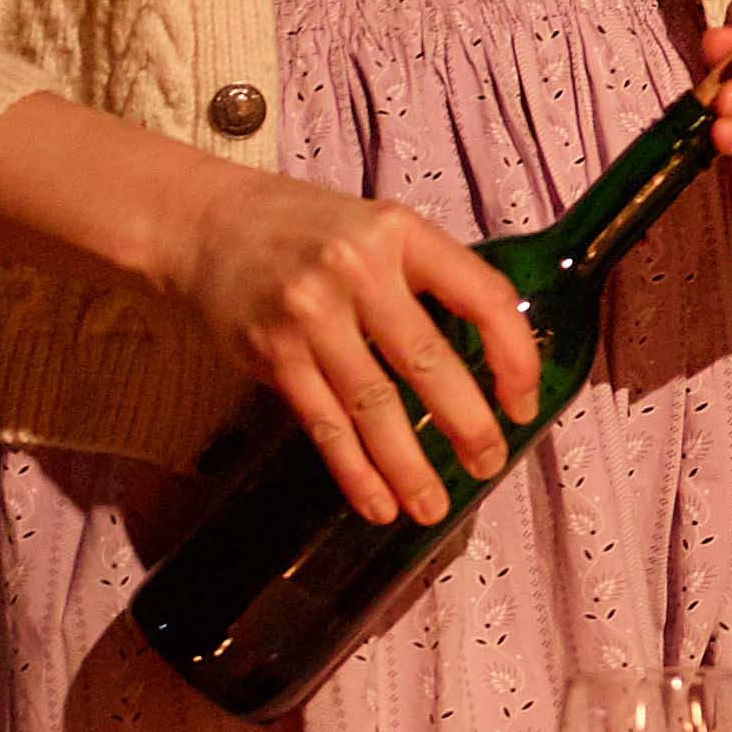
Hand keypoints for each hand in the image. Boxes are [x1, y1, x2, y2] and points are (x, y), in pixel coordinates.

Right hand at [162, 165, 541, 528]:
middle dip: (467, 423)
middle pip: (427, 361)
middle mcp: (358, 272)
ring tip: (433, 507)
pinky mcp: (272, 353)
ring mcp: (310, 315)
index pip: (483, 298)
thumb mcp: (380, 229)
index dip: (515, 356)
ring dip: (407, 466)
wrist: (206, 223)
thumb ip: (428, 278)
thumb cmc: (310, 230)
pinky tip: (377, 502)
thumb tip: (489, 355)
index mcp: (403, 234)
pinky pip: (323, 422)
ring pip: (372, 405)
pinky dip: (353, 470)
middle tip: (489, 465)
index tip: (524, 404)